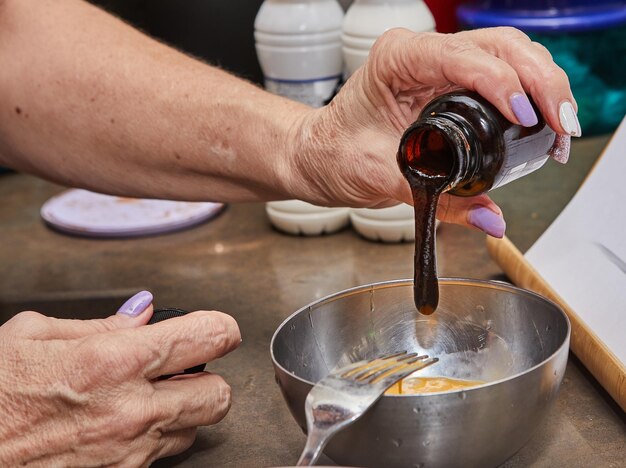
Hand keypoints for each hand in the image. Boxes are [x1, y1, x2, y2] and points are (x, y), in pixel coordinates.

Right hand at [0, 291, 240, 465]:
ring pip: (195, 428)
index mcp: (112, 361)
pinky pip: (162, 456)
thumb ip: (100, 323)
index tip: (217, 327)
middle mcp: (129, 410)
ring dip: (182, 410)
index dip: (220, 327)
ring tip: (147, 397)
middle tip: (186, 368)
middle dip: (209, 377)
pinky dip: (155, 438)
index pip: (209, 336)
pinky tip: (123, 425)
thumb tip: (143, 312)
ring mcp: (127, 452)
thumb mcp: (31, 336)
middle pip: (220, 394)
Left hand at [287, 27, 578, 236]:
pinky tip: (542, 123)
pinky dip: (530, 94)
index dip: (501, 83)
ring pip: (509, 53)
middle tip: (560, 125)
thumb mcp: (381, 178)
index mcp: (396, 60)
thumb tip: (490, 218)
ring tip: (559, 128)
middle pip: (499, 46)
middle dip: (540, 81)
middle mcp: (421, 53)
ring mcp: (438, 64)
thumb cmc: (335, 154)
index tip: (524, 116)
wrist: (320, 156)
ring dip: (544, 85)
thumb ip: (438, 200)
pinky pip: (502, 74)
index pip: (461, 57)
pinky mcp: (450, 82)